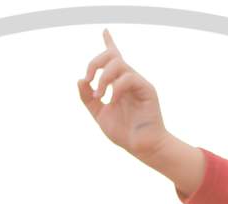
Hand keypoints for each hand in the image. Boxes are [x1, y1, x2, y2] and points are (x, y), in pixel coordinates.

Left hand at [78, 30, 168, 160]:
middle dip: (95, 63)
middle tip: (88, 79)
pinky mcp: (147, 90)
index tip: (104, 31)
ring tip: (98, 96)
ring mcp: (138, 83)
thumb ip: (88, 99)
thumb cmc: (124, 132)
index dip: (109, 43)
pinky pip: (129, 78)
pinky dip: (116, 88)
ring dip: (103, 78)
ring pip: (119, 64)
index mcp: (118, 84)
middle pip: (112, 56)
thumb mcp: (99, 115)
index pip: (114, 58)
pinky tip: (112, 101)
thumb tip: (80, 80)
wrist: (141, 147)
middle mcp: (128, 80)